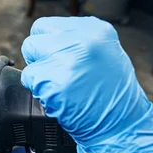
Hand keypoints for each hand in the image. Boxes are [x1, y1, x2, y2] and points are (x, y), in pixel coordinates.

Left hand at [21, 17, 152, 152]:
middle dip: (40, 59)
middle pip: (34, 40)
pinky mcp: (54, 82)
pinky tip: (60, 98)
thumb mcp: (105, 53)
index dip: (47, 45)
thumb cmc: (113, 94)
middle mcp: (82, 40)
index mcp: (95, 30)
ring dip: (39, 77)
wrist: (122, 127)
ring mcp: (67, 60)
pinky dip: (39, 92)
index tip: (58, 58)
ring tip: (62, 87)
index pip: (46, 25)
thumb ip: (78, 40)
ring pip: (30, 61)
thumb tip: (48, 38)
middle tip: (58, 75)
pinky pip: (29, 80)